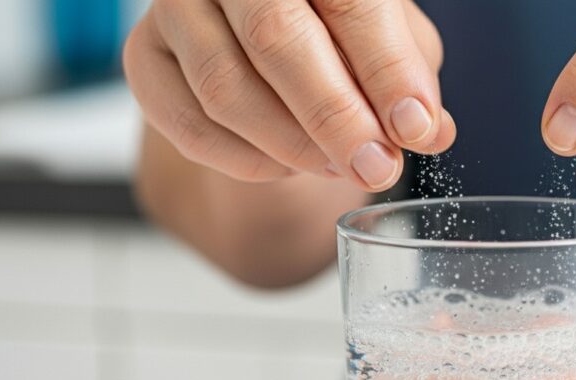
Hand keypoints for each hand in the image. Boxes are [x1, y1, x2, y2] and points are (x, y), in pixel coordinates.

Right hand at [124, 0, 454, 189]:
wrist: (255, 34)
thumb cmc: (334, 28)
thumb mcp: (388, 40)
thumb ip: (409, 77)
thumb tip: (431, 129)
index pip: (349, 3)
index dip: (386, 71)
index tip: (415, 129)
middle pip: (275, 38)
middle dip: (336, 117)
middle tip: (376, 167)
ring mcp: (176, 7)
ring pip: (225, 88)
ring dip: (292, 146)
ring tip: (339, 166)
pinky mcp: (145, 59)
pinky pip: (189, 125)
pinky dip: (247, 160)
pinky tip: (286, 165)